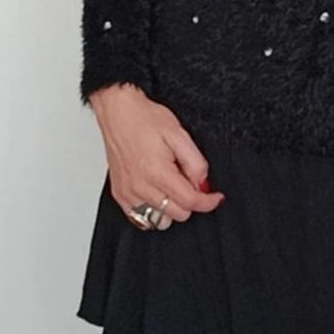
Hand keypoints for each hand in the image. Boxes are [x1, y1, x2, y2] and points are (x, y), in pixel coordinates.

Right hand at [89, 83, 225, 224]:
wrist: (118, 113)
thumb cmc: (145, 119)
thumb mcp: (179, 134)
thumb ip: (195, 162)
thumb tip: (203, 184)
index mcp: (158, 173)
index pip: (190, 202)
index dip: (208, 202)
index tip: (215, 198)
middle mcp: (141, 187)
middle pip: (178, 214)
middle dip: (190, 201)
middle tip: (188, 180)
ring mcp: (128, 193)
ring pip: (160, 220)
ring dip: (171, 208)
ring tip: (171, 186)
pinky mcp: (119, 195)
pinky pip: (140, 218)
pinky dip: (153, 210)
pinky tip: (156, 193)